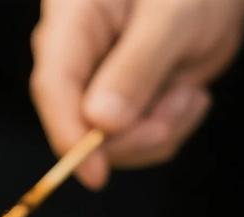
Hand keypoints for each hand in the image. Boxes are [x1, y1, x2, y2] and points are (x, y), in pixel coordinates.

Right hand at [30, 0, 243, 187]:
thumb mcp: (174, 16)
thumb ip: (137, 64)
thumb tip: (100, 123)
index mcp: (71, 18)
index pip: (53, 84)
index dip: (69, 133)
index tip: (95, 174)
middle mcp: (73, 58)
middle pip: (79, 125)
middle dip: (135, 133)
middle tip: (183, 102)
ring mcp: (94, 89)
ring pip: (110, 146)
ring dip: (160, 130)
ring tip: (190, 91)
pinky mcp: (118, 110)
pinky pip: (136, 146)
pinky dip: (170, 130)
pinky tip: (188, 95)